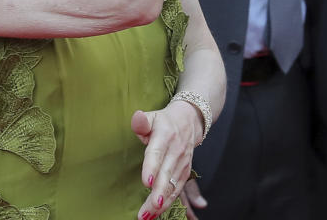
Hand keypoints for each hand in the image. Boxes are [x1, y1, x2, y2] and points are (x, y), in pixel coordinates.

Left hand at [131, 101, 202, 218]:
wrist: (189, 121)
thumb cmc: (164, 121)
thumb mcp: (152, 116)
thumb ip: (142, 121)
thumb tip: (137, 118)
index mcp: (165, 136)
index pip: (157, 153)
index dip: (151, 167)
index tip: (145, 182)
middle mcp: (176, 151)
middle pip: (166, 174)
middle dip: (159, 192)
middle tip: (151, 206)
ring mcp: (182, 163)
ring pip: (172, 185)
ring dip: (162, 202)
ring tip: (148, 215)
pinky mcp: (185, 172)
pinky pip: (177, 190)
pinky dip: (169, 202)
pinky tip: (157, 212)